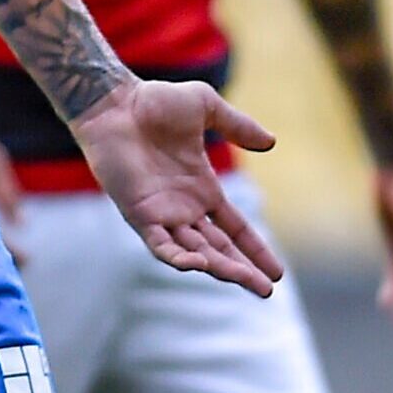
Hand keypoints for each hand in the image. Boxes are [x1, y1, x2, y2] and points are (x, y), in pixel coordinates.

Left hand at [73, 78, 283, 296]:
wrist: (115, 103)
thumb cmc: (155, 102)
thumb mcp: (206, 108)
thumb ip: (238, 125)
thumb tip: (271, 142)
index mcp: (202, 189)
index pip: (234, 228)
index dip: (254, 249)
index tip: (276, 272)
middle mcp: (184, 208)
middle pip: (219, 248)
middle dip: (243, 270)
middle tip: (267, 291)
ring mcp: (162, 214)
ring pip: (196, 252)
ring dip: (220, 268)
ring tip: (247, 281)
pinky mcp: (139, 214)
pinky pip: (161, 245)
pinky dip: (179, 257)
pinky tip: (200, 265)